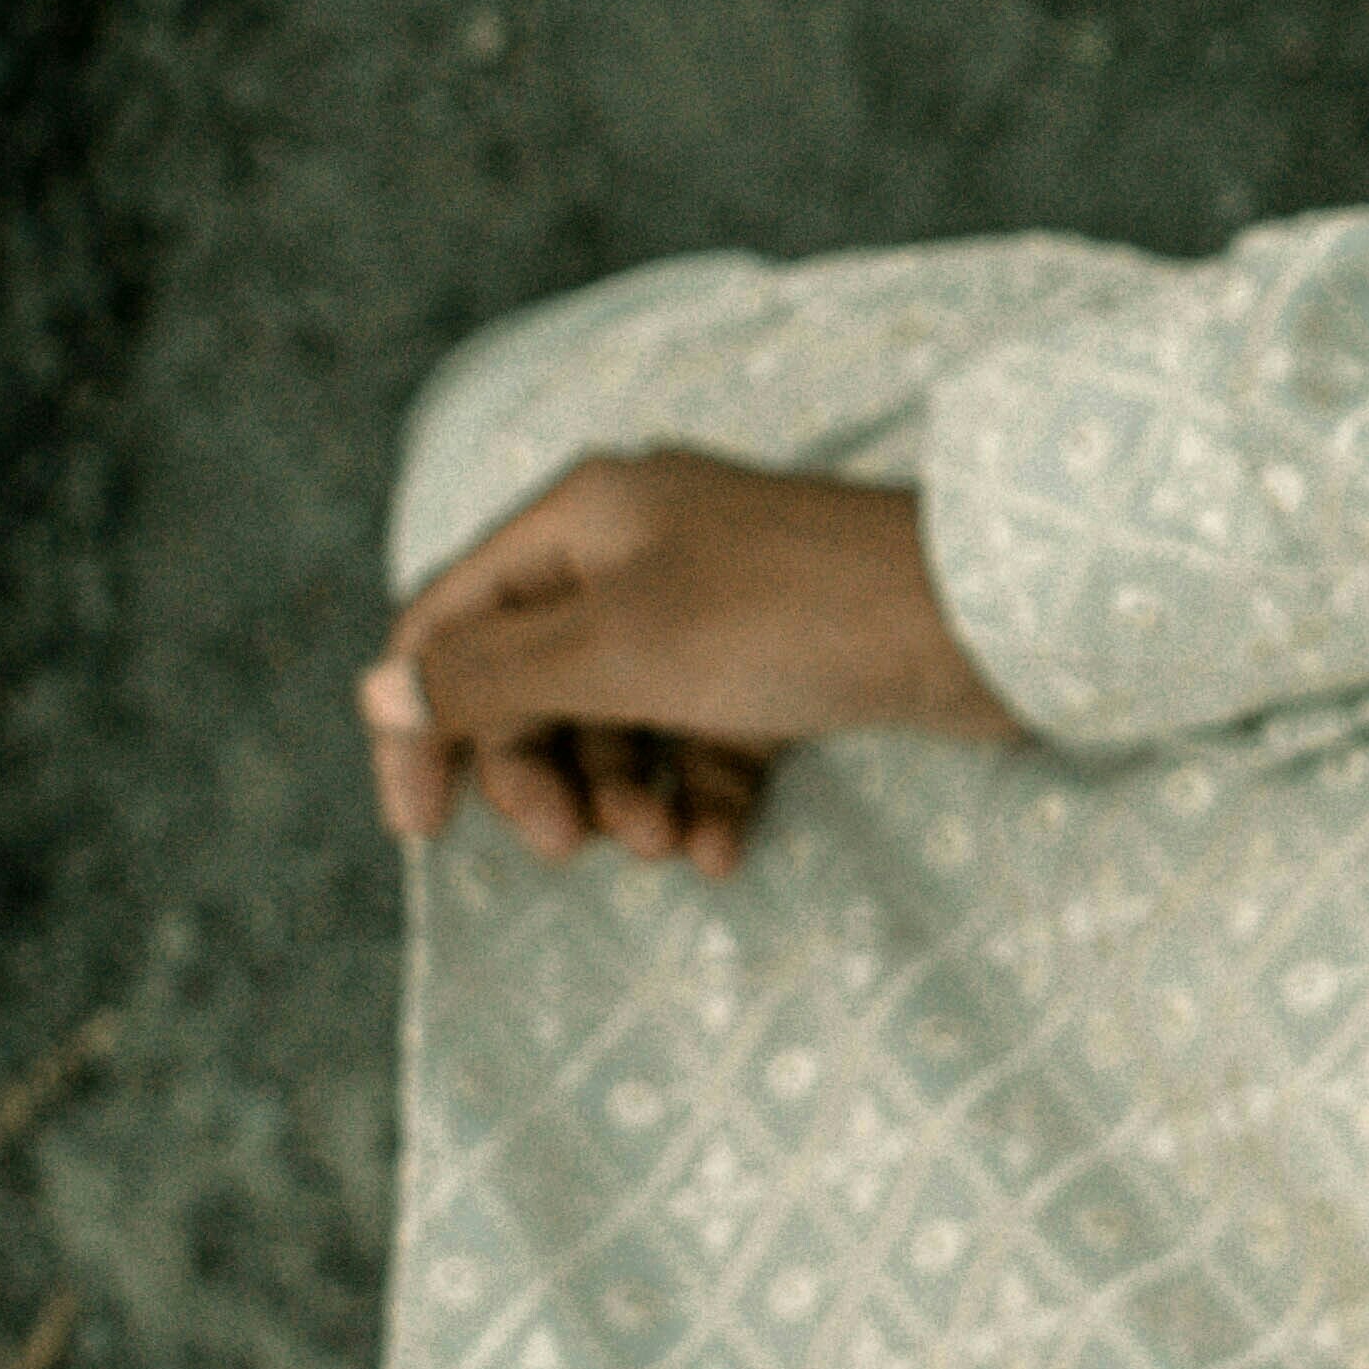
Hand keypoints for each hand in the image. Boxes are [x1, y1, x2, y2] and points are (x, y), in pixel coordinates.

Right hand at [361, 452, 1028, 866]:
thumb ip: (492, 674)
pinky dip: (705, 795)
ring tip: (667, 846)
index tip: (422, 832)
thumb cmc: (792, 616)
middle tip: (575, 849)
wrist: (987, 618)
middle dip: (542, 773)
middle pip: (533, 679)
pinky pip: (709, 740)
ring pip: (623, 719)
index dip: (422, 724)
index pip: (451, 620)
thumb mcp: (618, 648)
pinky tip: (726, 849)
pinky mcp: (784, 662)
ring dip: (628, 796)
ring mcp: (715, 607)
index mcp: (583, 518)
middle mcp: (639, 551)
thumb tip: (380, 692)